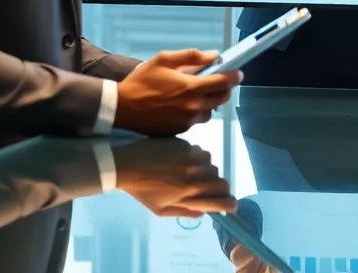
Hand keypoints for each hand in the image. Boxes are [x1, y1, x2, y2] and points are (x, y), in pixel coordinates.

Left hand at [112, 138, 235, 217]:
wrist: (127, 165)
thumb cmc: (143, 191)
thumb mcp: (160, 210)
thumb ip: (184, 212)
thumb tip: (204, 213)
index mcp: (188, 194)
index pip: (222, 200)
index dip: (230, 205)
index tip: (229, 206)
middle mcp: (195, 175)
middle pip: (222, 182)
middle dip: (220, 188)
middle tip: (210, 189)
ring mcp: (192, 158)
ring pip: (212, 164)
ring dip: (207, 171)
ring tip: (192, 173)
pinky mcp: (186, 145)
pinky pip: (201, 152)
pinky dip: (197, 158)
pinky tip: (183, 160)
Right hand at [115, 48, 241, 135]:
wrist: (121, 107)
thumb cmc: (141, 81)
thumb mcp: (164, 60)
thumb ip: (191, 56)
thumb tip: (213, 55)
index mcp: (191, 88)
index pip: (223, 82)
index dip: (234, 76)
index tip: (238, 73)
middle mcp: (193, 107)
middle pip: (222, 99)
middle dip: (225, 89)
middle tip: (220, 81)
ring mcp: (187, 121)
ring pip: (210, 111)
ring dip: (210, 102)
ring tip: (198, 93)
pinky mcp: (179, 130)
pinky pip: (196, 120)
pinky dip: (196, 112)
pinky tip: (184, 104)